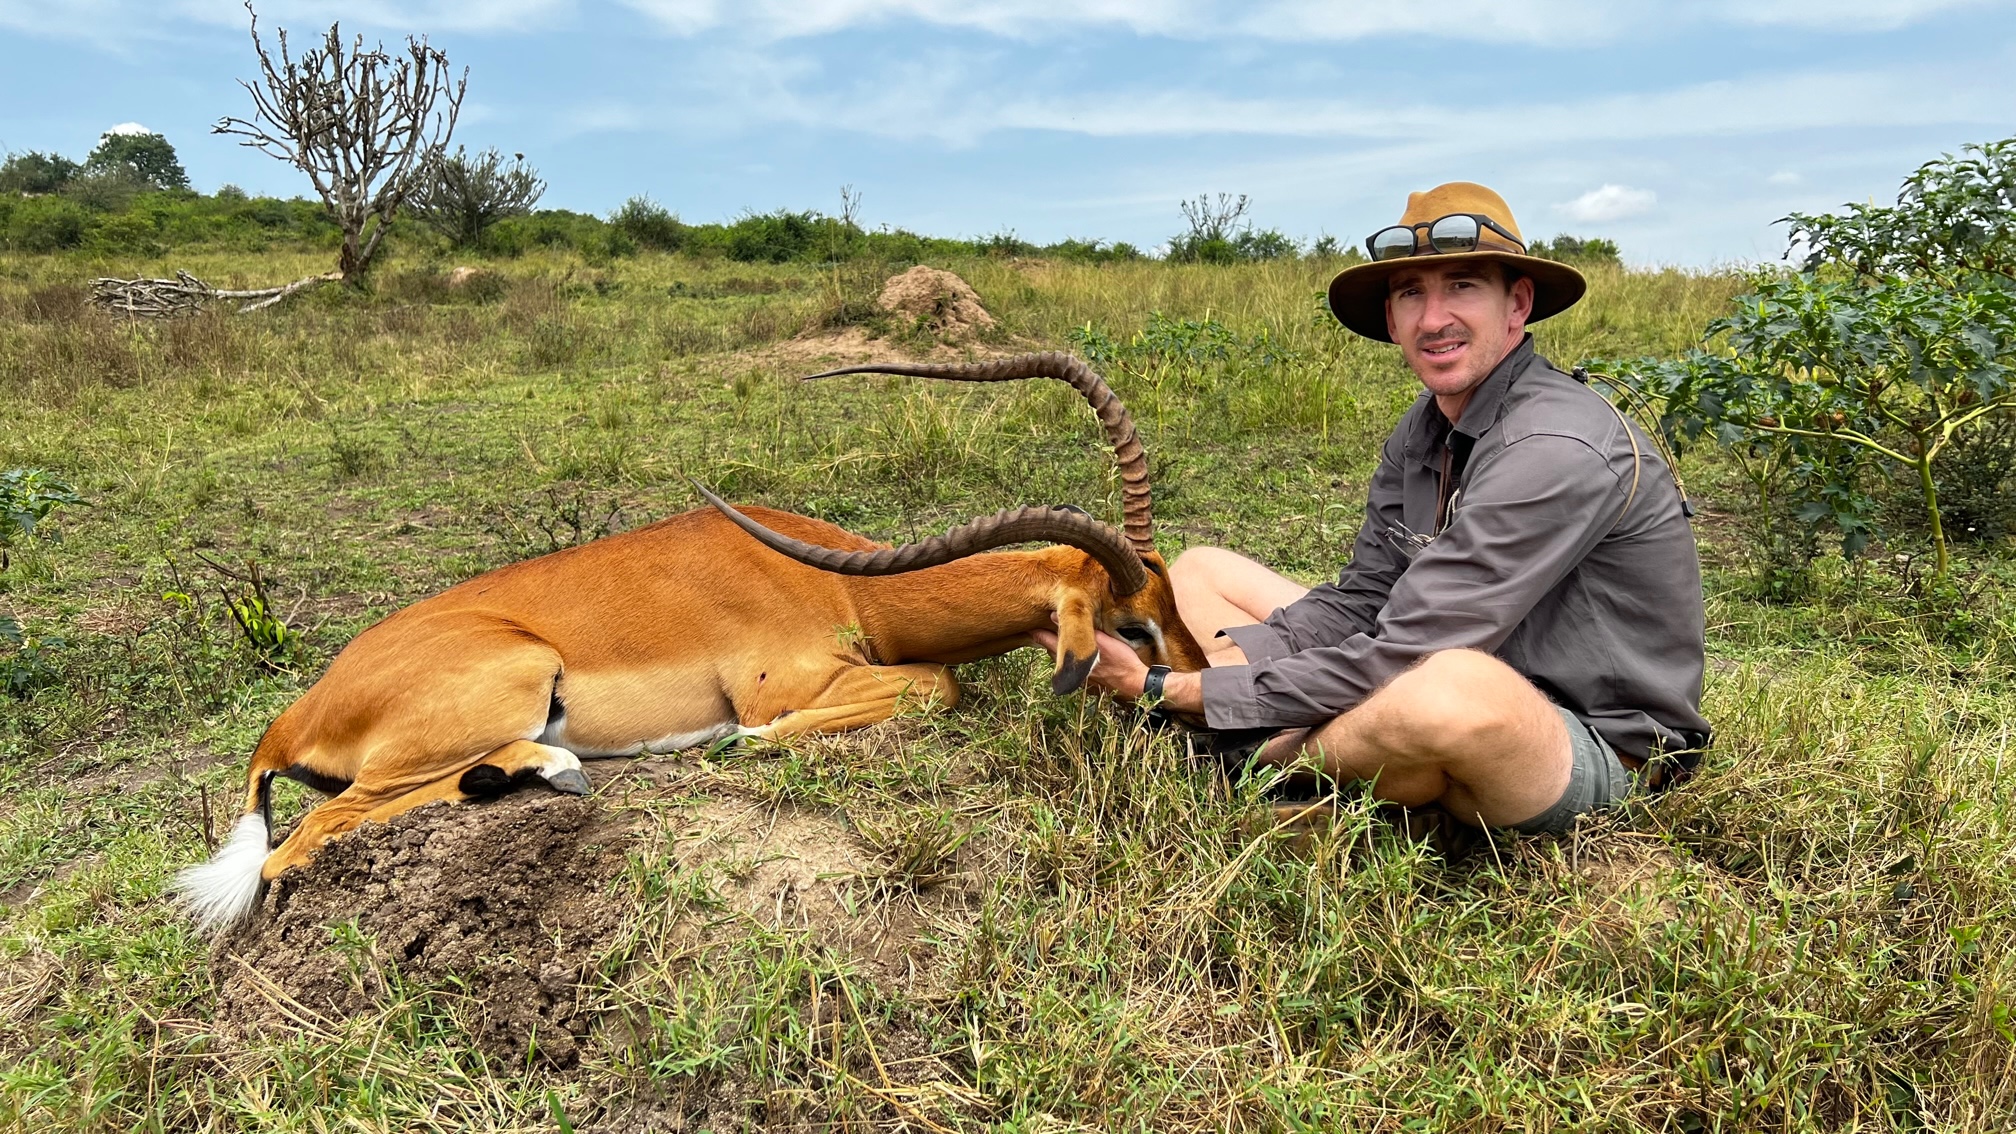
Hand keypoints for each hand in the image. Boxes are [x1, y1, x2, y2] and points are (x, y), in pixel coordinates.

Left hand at [1029, 627, 1150, 697]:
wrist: (1135, 683)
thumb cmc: (1121, 661)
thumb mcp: (1103, 640)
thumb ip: (1079, 629)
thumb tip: (1054, 616)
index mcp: (1073, 658)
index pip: (1047, 642)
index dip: (1037, 633)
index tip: (1029, 624)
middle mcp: (1072, 669)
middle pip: (1052, 652)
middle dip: (1047, 640)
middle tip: (1040, 627)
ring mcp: (1079, 676)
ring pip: (1062, 660)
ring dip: (1059, 648)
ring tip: (1057, 636)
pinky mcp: (1088, 680)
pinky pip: (1073, 666)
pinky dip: (1070, 656)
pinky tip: (1077, 651)